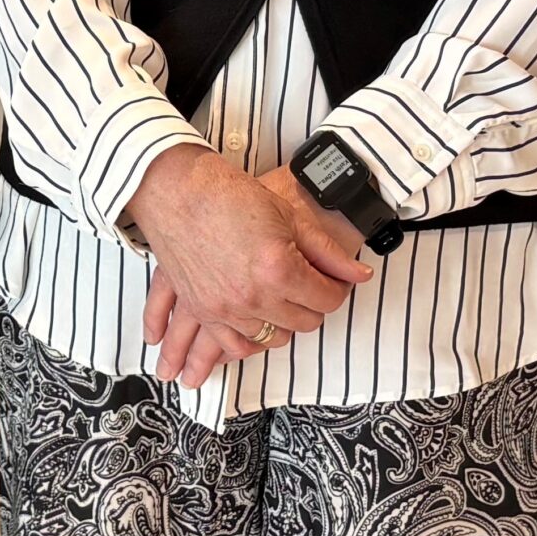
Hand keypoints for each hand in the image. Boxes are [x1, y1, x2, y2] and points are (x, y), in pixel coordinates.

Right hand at [128, 146, 371, 386]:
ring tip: (279, 300)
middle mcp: (253, 296)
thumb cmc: (228, 195)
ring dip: (282, 322)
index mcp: (278, 269)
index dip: (336, 288)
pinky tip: (253, 330)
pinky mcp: (204, 310)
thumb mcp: (287, 216)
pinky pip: (234, 346)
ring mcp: (225, 308)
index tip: (331, 279)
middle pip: (304, 323)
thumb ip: (327, 252)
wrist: (177, 190)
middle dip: (311, 304)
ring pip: (273, 338)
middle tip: (306, 284)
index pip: (328, 299)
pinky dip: (247, 342)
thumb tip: (359, 275)